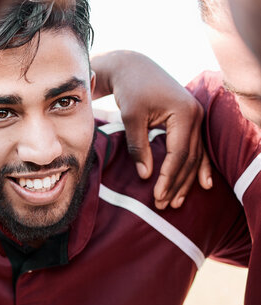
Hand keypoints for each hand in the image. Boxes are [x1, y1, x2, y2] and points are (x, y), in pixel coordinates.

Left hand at [92, 50, 212, 208]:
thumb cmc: (131, 90)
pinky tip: (203, 185)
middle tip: (165, 205)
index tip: (158, 196)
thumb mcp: (131, 118)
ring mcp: (197, 118)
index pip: (179, 154)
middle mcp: (196, 116)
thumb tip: (145, 176)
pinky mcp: (191, 121)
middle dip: (177, 184)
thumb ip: (138, 146)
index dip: (168, 177)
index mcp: (184, 114)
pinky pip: (197, 148)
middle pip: (190, 159)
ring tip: (178, 202)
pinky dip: (198, 167)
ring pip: (195, 156)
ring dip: (187, 180)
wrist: (134, 68)